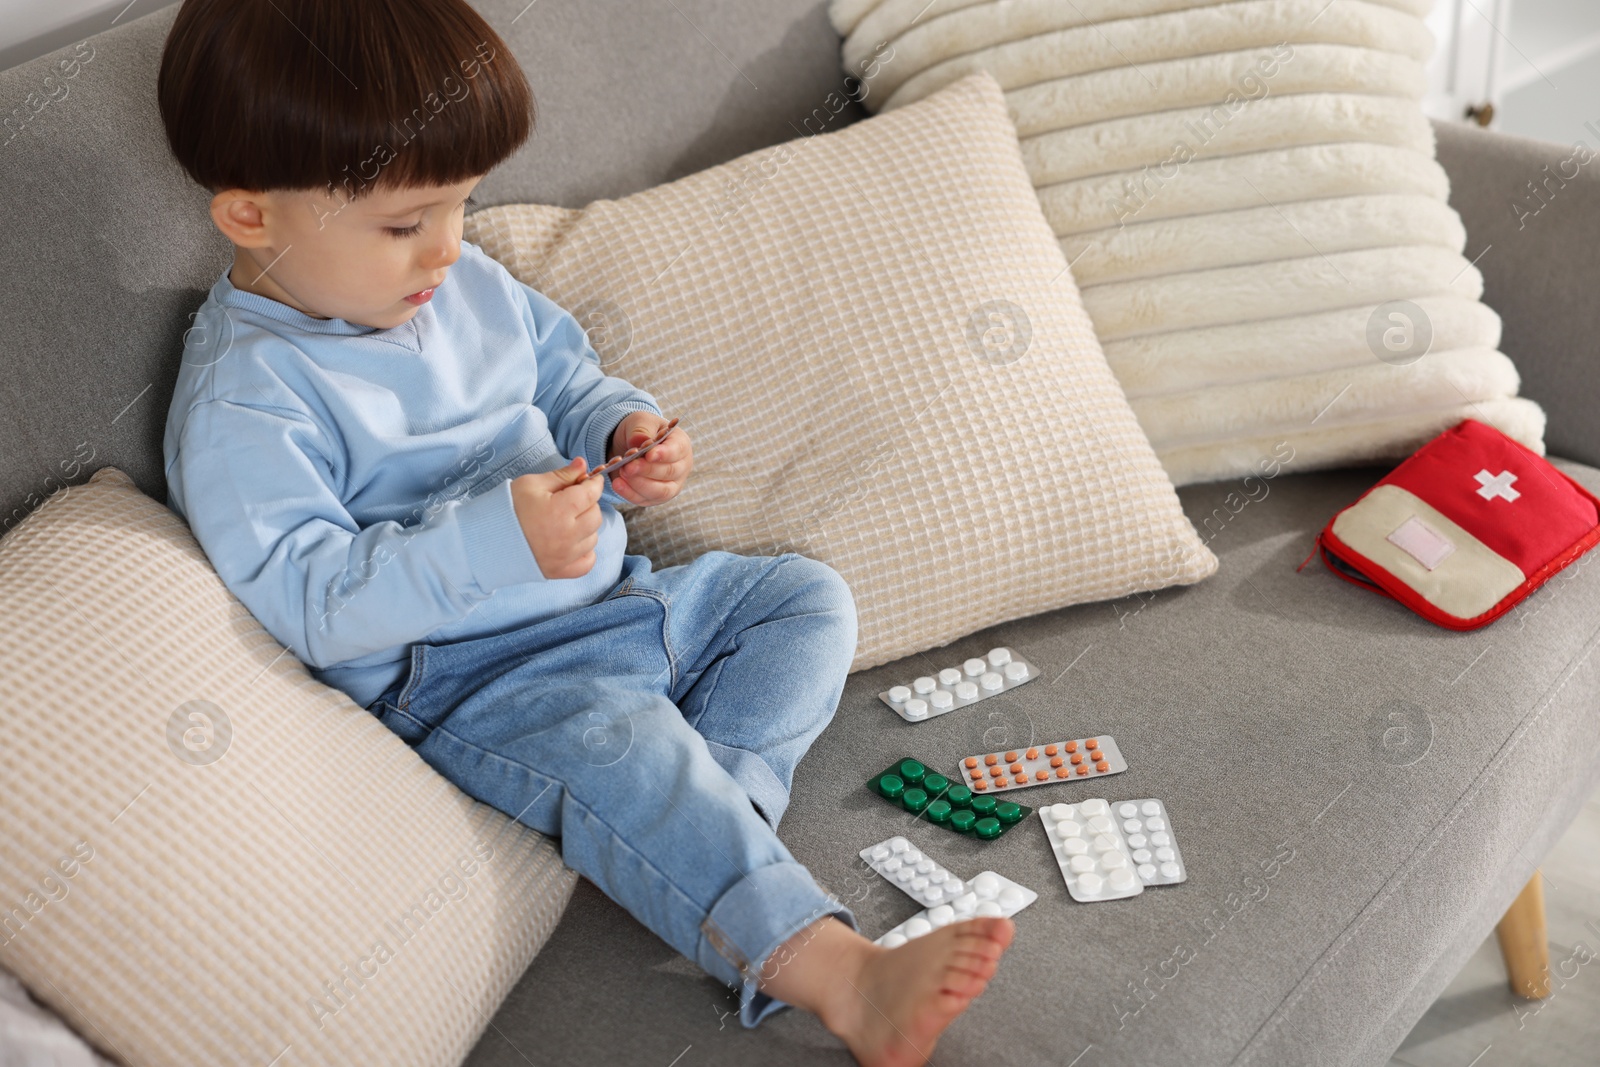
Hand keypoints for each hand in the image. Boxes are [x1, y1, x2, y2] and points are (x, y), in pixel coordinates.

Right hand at [509, 457, 603, 577]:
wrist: (487, 539)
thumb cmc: (508, 508)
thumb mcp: (531, 484)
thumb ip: (561, 475)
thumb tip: (583, 465)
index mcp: (559, 511)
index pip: (591, 494)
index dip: (594, 484)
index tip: (591, 480)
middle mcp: (566, 536)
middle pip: (596, 516)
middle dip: (588, 504)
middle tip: (574, 500)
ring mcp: (564, 557)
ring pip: (593, 538)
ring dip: (586, 527)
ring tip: (568, 521)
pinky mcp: (560, 572)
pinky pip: (588, 562)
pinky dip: (585, 551)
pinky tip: (572, 542)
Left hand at [607, 411, 692, 506]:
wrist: (629, 445)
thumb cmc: (641, 431)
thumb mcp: (640, 421)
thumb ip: (641, 429)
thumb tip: (639, 441)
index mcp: (681, 444)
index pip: (677, 451)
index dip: (664, 454)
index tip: (649, 455)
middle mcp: (681, 467)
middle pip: (669, 473)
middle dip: (647, 470)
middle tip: (628, 466)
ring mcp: (671, 485)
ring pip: (660, 491)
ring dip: (639, 484)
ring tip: (621, 473)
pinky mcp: (656, 497)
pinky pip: (646, 500)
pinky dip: (630, 494)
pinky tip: (617, 484)